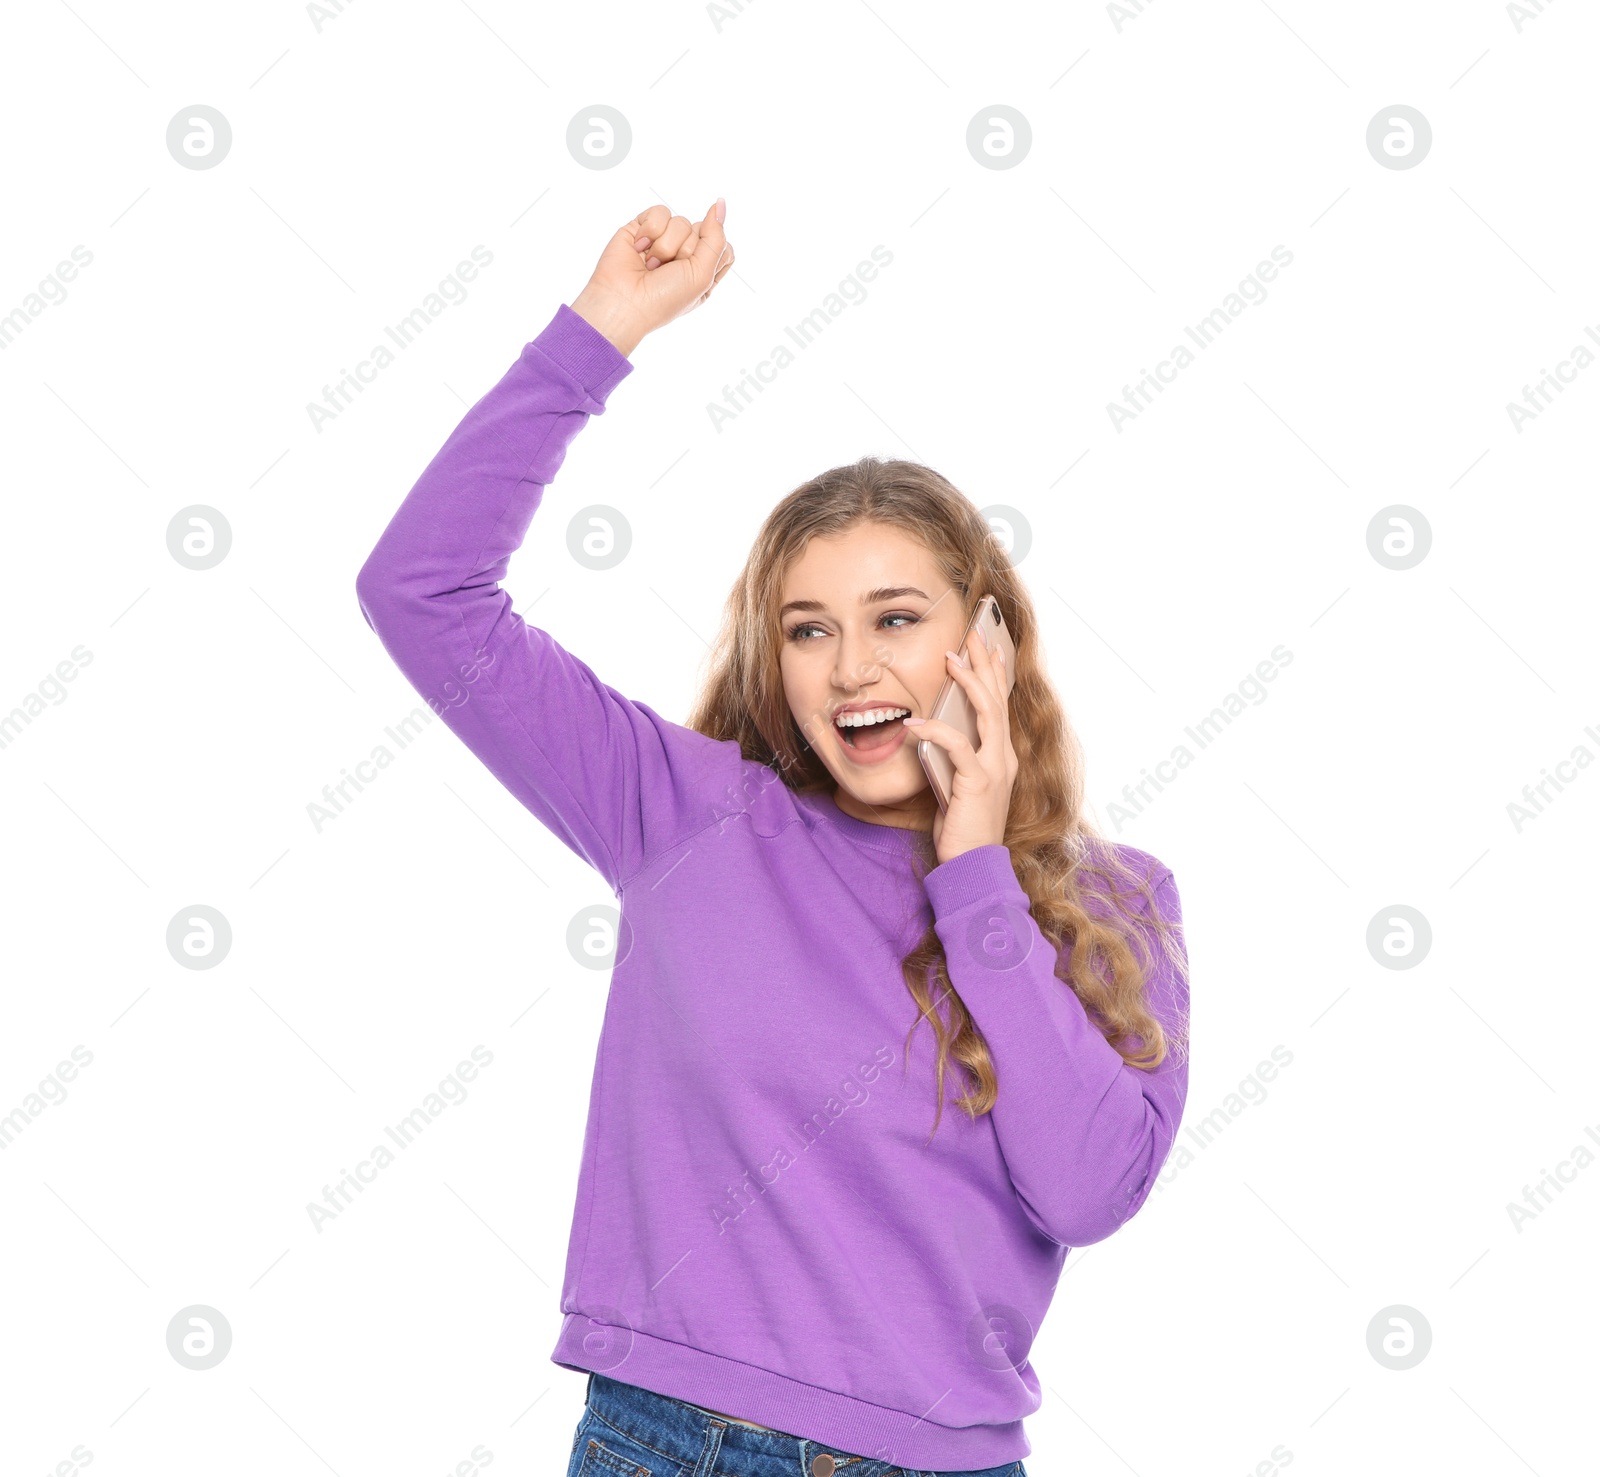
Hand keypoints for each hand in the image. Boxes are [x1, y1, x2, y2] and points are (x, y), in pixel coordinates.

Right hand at [570, 199, 734, 356]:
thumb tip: (719, 204)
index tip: (695, 270)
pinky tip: (639, 249)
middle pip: (702, 231)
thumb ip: (716, 238)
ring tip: (651, 265)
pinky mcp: (643, 228)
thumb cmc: (664, 298)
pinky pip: (659, 212)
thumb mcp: (702, 274)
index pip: (723, 245)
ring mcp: (664, 240)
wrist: (623, 301)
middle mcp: (685, 255)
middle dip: (686, 251)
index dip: (711, 253)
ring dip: (665, 246)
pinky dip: (650, 231)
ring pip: (680, 221)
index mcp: (703, 272)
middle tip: (668, 271)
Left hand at [905, 623, 1018, 866]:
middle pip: (998, 699)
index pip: (1000, 706)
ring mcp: (994, 768)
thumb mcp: (955, 785)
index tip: (987, 647)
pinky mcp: (978, 782)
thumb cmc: (962, 828)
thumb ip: (951, 759)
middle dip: (984, 663)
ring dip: (969, 682)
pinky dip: (935, 730)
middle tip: (972, 634)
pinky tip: (914, 722)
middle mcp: (1003, 757)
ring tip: (951, 660)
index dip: (994, 675)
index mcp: (1000, 757)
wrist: (972, 865)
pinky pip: (957, 746)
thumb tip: (931, 732)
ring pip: (987, 713)